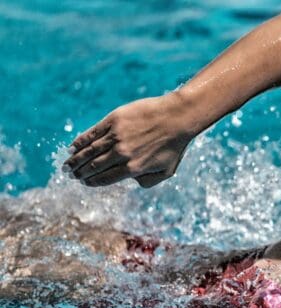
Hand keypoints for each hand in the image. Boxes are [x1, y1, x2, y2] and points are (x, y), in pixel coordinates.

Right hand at [63, 94, 196, 187]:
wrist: (178, 117)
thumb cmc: (175, 145)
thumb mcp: (167, 171)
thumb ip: (148, 182)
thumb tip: (131, 182)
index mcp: (133, 168)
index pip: (105, 178)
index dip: (92, 182)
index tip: (84, 182)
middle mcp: (122, 154)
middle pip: (94, 166)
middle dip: (80, 172)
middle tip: (71, 174)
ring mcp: (116, 136)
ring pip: (90, 151)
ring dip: (76, 159)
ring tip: (67, 164)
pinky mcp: (114, 120)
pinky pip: (92, 133)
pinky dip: (80, 141)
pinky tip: (73, 147)